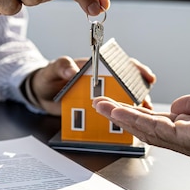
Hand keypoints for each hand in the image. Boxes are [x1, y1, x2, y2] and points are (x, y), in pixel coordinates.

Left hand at [32, 56, 156, 115]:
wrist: (41, 95)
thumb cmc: (49, 77)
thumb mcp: (53, 70)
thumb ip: (62, 67)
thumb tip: (72, 70)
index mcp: (96, 67)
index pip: (121, 64)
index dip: (136, 69)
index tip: (146, 76)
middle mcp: (103, 81)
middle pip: (128, 84)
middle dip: (141, 93)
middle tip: (147, 103)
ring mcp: (101, 96)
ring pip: (123, 100)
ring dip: (135, 108)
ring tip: (143, 116)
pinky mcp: (96, 110)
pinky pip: (110, 114)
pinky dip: (120, 119)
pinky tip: (128, 126)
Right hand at [92, 78, 189, 158]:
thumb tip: (174, 105)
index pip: (159, 126)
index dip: (136, 116)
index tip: (117, 106)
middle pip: (148, 131)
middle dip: (122, 118)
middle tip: (100, 107)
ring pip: (148, 131)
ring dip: (123, 118)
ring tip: (103, 107)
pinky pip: (158, 129)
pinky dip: (137, 119)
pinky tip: (123, 111)